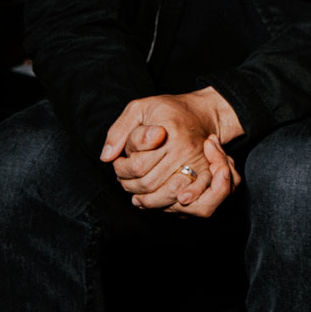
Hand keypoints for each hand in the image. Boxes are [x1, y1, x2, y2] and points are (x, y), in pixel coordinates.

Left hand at [100, 89, 243, 210]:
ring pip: (161, 194)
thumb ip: (119, 130)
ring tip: (133, 186)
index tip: (119, 160)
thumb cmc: (168, 110)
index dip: (122, 167)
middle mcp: (184, 149)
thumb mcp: (139, 109)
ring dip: (142, 195)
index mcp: (169, 132)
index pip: (138, 164)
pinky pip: (179, 196)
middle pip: (148, 182)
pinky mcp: (202, 173)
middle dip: (128, 183)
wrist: (203, 112)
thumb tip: (106, 157)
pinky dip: (162, 202)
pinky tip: (149, 198)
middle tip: (123, 175)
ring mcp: (195, 163)